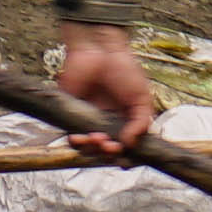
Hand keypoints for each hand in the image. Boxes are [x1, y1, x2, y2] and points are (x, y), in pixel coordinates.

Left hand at [53, 23, 158, 155]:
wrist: (99, 51)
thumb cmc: (124, 71)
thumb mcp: (141, 98)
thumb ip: (140, 122)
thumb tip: (130, 144)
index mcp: (126, 122)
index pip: (126, 148)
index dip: (125, 158)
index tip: (125, 160)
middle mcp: (107, 124)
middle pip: (106, 151)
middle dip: (108, 154)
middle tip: (110, 147)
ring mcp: (88, 120)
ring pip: (88, 147)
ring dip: (93, 150)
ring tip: (97, 140)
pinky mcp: (70, 114)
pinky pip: (70, 135)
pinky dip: (76, 142)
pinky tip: (81, 137)